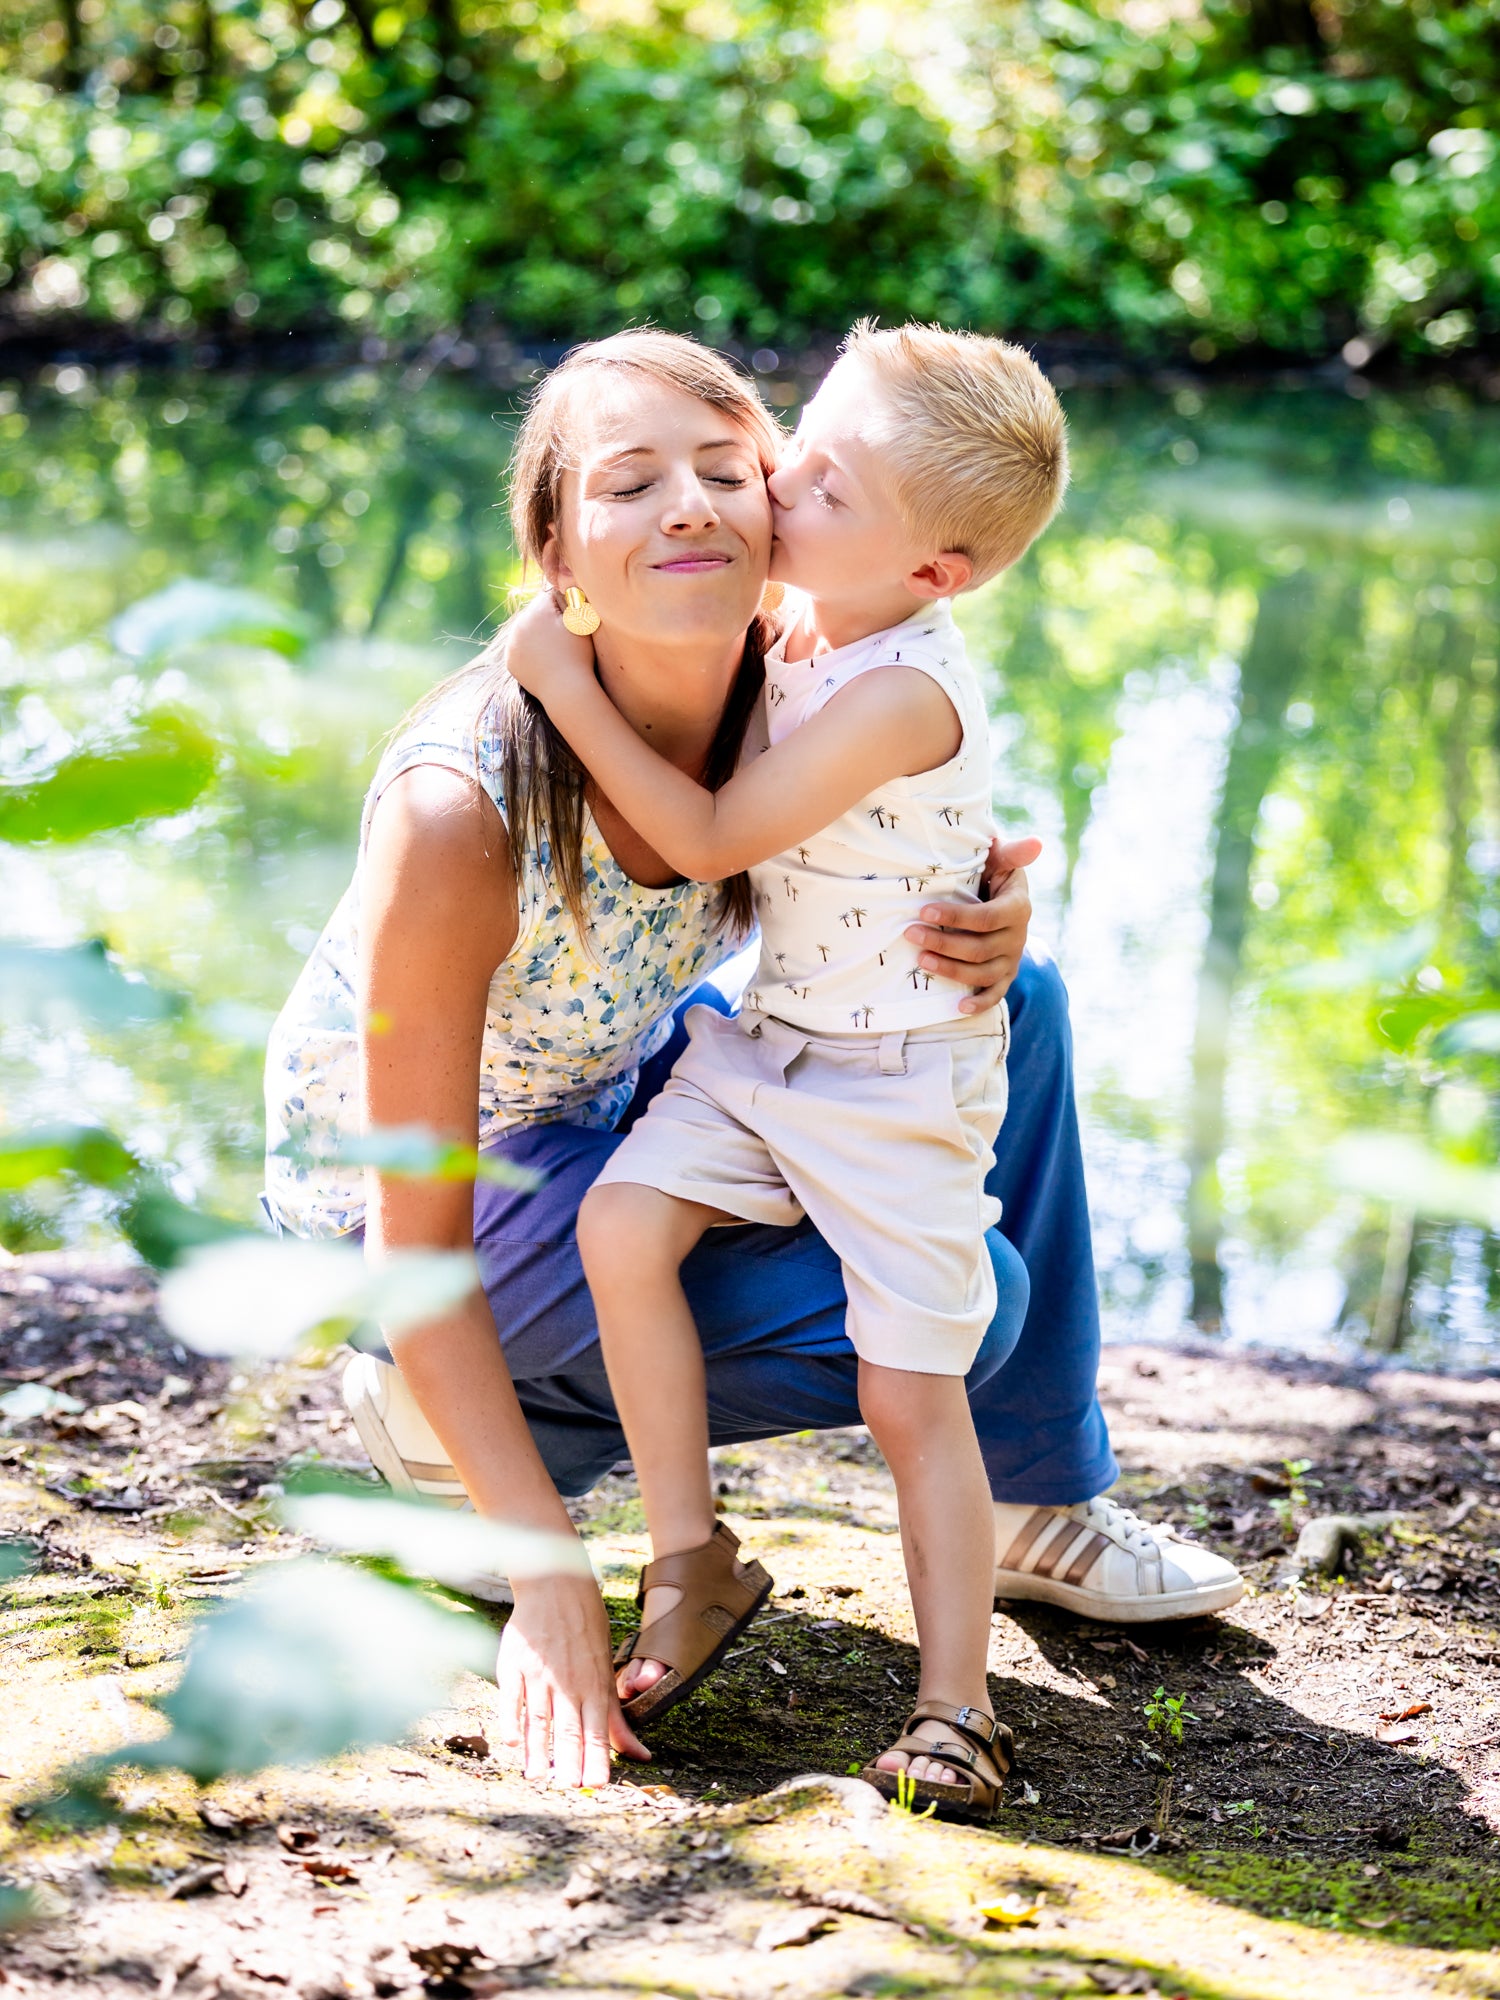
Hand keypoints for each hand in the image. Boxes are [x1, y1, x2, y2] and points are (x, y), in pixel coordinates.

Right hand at [495, 1571, 649, 1787]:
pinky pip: (511, 1695)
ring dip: (538, 1749)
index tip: (595, 1785)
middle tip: (568, 1788)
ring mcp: (539, 1672)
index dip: (596, 1757)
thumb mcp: (607, 1671)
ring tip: (538, 1777)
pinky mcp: (513, 1663)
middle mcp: (568, 1680)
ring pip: (540, 1716)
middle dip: (570, 1760)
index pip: (597, 1728)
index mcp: (594, 1683)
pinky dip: (511, 1718)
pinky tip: (511, 1741)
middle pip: (569, 1727)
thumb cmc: (586, 1630)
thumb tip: (641, 1755)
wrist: (556, 1585)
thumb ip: (617, 1718)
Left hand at [504, 590, 596, 704]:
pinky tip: (543, 659)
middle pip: (535, 614)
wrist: (566, 689)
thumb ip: (574, 596)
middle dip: (548, 621)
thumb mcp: (583, 620)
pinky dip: (529, 652)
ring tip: (555, 649)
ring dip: (537, 635)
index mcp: (536, 611)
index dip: (565, 607)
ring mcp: (511, 643)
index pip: (549, 597)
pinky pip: (520, 649)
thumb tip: (567, 579)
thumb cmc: (579, 654)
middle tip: (565, 638)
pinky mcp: (510, 660)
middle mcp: (518, 624)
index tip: (573, 622)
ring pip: (526, 631)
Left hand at [905, 833, 1039, 1010]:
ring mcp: (1012, 960)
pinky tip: (957, 1007)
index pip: (986, 918)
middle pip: (980, 948)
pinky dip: (978, 1004)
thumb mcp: (1002, 860)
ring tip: (921, 959)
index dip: (955, 917)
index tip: (924, 911)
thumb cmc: (994, 874)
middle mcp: (1018, 937)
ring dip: (950, 969)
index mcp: (1017, 908)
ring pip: (982, 973)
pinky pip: (995, 995)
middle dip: (943, 942)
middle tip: (910, 933)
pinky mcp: (1005, 977)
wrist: (1002, 899)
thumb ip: (1012, 852)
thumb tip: (1035, 843)